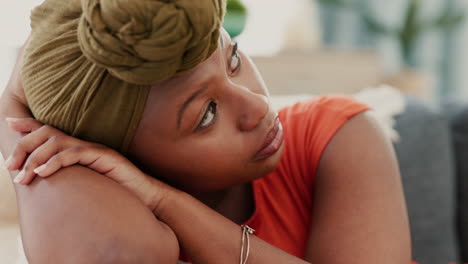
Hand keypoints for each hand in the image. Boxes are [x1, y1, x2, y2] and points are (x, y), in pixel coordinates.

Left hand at [4, 117, 165, 209]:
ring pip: (58, 142)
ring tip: (23, 176)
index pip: (51, 130)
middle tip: (10, 167)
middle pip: (49, 133)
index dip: (29, 124)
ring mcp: (95, 149)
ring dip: (35, 158)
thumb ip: (69, 178)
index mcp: (81, 148)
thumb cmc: (117, 193)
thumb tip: (44, 181)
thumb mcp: (88, 184)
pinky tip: (42, 173)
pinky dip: (54, 162)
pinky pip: (74, 154)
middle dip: (24, 147)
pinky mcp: (104, 156)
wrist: (145, 197)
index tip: (9, 123)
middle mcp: (86, 144)